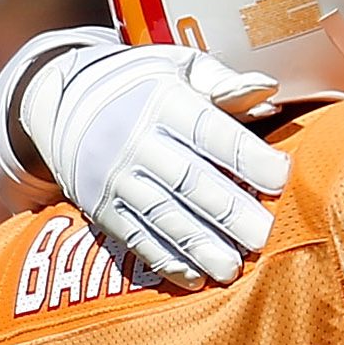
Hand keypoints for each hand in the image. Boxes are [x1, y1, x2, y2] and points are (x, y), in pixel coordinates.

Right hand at [20, 43, 290, 288]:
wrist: (61, 98)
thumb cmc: (144, 82)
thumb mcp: (180, 66)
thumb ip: (224, 82)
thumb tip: (268, 88)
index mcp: (163, 100)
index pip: (210, 131)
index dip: (246, 156)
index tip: (282, 178)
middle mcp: (135, 139)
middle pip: (187, 179)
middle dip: (227, 211)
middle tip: (265, 237)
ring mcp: (113, 176)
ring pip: (161, 214)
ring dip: (198, 245)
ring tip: (233, 269)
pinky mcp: (99, 206)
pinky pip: (132, 236)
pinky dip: (163, 260)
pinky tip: (192, 278)